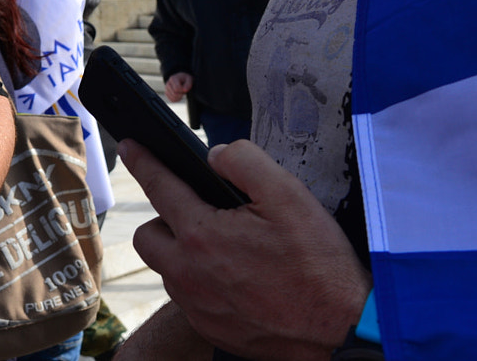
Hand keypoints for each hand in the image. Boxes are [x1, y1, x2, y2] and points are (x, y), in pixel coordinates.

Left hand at [123, 138, 367, 360]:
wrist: (345, 330)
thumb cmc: (320, 266)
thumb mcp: (289, 196)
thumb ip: (245, 162)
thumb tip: (215, 156)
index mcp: (202, 236)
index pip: (158, 186)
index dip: (142, 160)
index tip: (130, 146)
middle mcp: (189, 274)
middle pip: (148, 235)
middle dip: (165, 220)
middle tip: (201, 217)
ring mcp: (198, 306)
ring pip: (168, 270)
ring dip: (183, 255)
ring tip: (226, 250)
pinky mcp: (212, 330)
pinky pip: (189, 299)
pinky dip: (202, 284)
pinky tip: (237, 280)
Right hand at [164, 72, 192, 102]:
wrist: (181, 79)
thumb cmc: (185, 79)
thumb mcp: (189, 79)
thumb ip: (188, 84)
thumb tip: (184, 90)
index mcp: (173, 79)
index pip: (176, 89)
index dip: (183, 91)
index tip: (186, 88)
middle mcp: (168, 83)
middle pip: (174, 94)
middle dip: (181, 94)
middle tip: (184, 91)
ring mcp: (166, 89)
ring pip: (173, 98)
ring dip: (180, 97)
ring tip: (182, 93)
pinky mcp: (167, 93)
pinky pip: (172, 100)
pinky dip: (177, 99)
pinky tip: (180, 96)